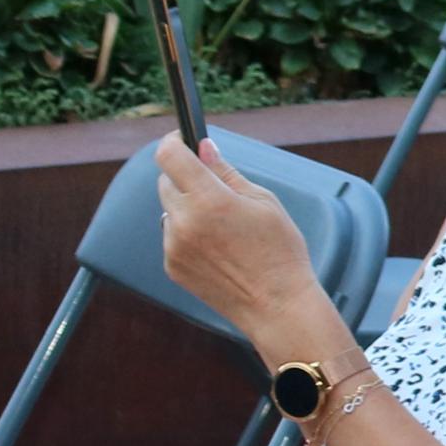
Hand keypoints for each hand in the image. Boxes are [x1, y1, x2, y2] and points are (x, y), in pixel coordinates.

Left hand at [154, 134, 327, 345]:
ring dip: (187, 207)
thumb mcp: (264, 202)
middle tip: (216, 188)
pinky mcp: (171, 266)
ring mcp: (173, 246)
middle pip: (166, 181)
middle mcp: (184, 221)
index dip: (174, 142)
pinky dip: (188, 233)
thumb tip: (204, 148)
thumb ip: (227, 173)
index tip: (182, 140)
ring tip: (222, 226)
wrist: (276, 305)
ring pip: (169, 209)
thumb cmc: (280, 252)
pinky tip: (217, 248)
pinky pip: (172, 236)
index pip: (169, 156)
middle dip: (185, 177)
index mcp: (209, 200)